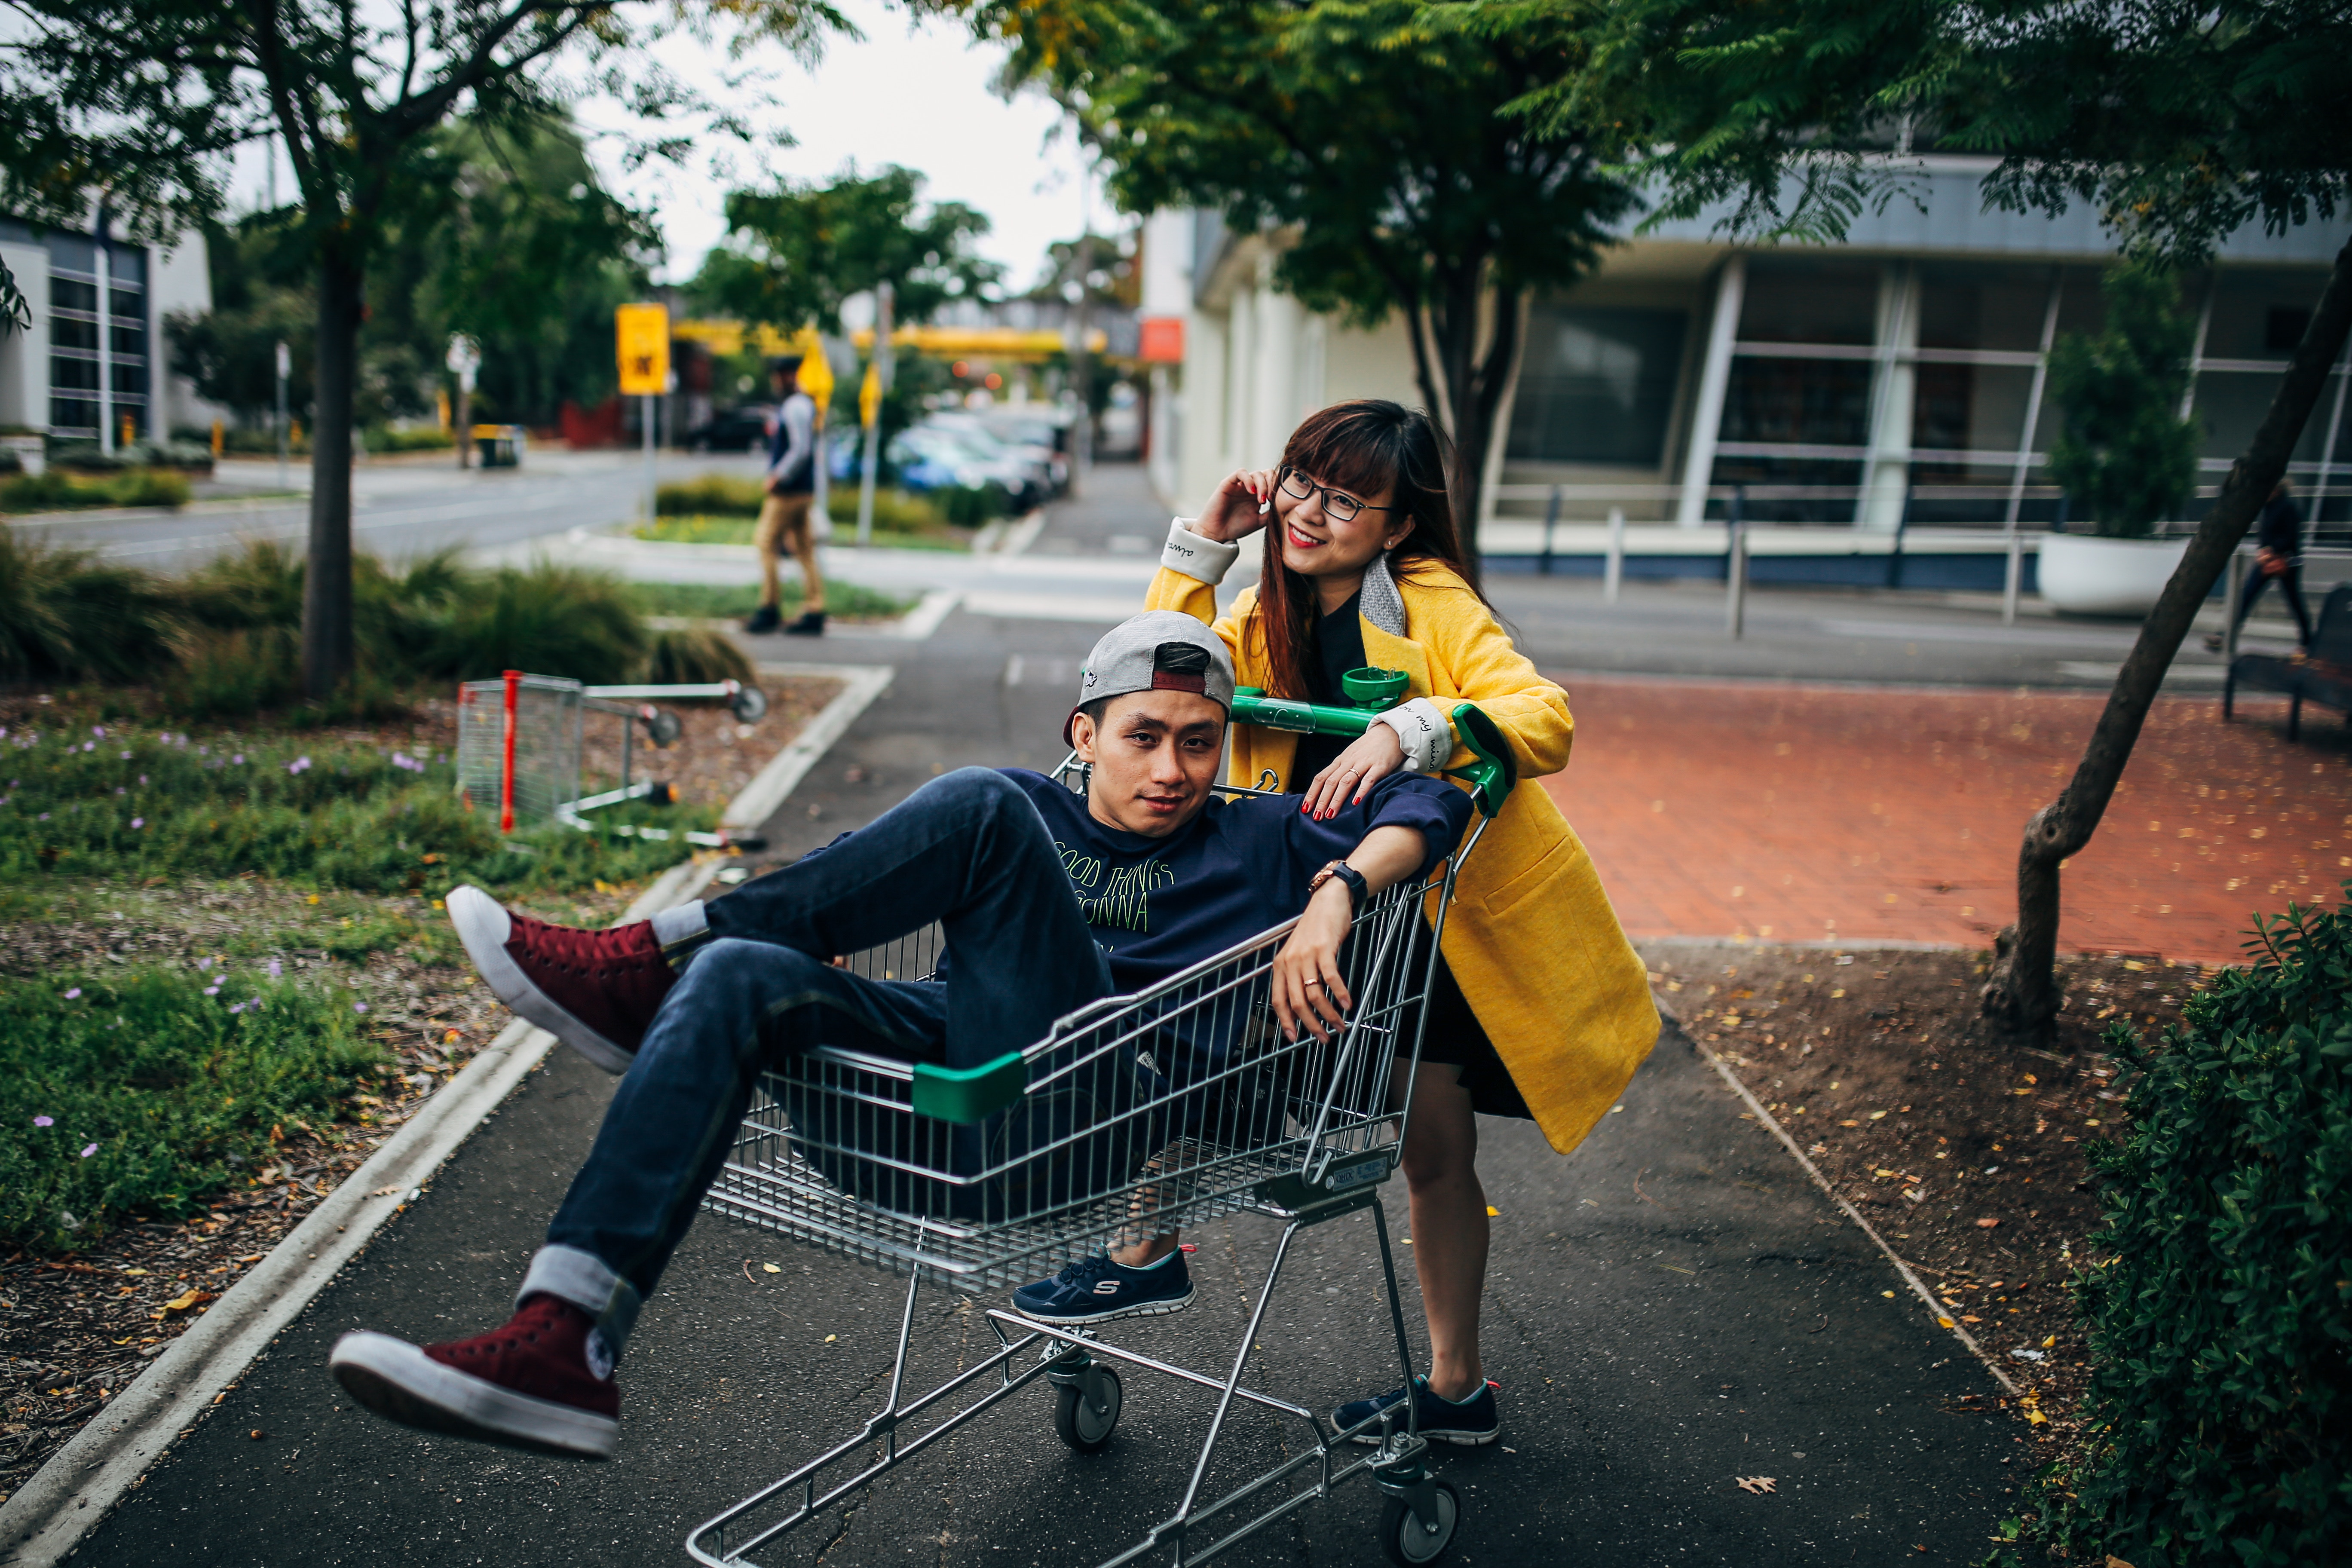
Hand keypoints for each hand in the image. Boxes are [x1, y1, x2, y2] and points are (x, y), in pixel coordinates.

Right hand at [1193, 468, 1282, 543]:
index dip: (1278, 487)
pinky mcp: (1228, 483)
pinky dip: (1248, 479)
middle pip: (1267, 474)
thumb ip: (1271, 513)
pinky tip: (1251, 492)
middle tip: (1271, 499)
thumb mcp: (1260, 521)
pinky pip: (1241, 472)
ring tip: (1261, 500)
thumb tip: (1285, 505)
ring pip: (1256, 473)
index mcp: (1258, 495)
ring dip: (1262, 484)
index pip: (1273, 482)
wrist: (1217, 534)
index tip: (1280, 501)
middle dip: (1272, 484)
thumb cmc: (1236, 528)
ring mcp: (1239, 484)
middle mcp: (1250, 487)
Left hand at [1271, 881, 1354, 1041]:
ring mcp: (1306, 955)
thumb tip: (1305, 1005)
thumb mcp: (1298, 953)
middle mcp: (1290, 962)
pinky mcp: (1323, 949)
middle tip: (1324, 1038)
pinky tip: (1348, 1004)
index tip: (1294, 1038)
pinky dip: (1341, 994)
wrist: (1327, 901)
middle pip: (1297, 1002)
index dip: (1286, 1021)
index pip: (1279, 1000)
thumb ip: (1297, 975)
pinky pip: (1331, 978)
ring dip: (1329, 1014)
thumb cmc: (1315, 929)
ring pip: (1314, 994)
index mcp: (1281, 965)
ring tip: (1340, 1024)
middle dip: (1311, 1024)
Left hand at [1299, 726, 1404, 820]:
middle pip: (1331, 782)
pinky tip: (1356, 803)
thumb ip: (1341, 771)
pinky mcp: (1379, 766)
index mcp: (1340, 761)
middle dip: (1321, 800)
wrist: (1391, 731)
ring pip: (1346, 782)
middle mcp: (1348, 761)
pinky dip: (1361, 791)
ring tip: (1330, 814)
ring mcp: (1363, 763)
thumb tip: (1328, 791)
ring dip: (1336, 799)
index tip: (1305, 808)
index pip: (1321, 777)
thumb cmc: (1369, 748)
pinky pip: (1369, 779)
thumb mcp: (1351, 757)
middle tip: (1316, 817)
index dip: (1312, 793)